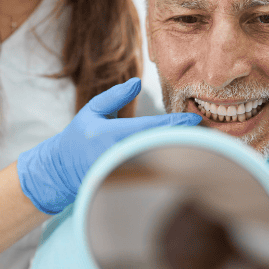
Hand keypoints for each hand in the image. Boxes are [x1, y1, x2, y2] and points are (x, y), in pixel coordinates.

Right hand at [17, 78, 201, 213]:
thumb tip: (138, 82)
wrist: (60, 171)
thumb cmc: (77, 137)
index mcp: (112, 135)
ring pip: (159, 162)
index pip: (151, 128)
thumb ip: (115, 96)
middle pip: (161, 147)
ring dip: (180, 153)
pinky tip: (183, 159)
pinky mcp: (126, 185)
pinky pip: (152, 173)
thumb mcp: (92, 111)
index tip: (196, 119)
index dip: (176, 124)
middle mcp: (120, 155)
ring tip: (202, 144)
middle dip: (185, 140)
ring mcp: (123, 173)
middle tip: (208, 132)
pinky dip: (169, 165)